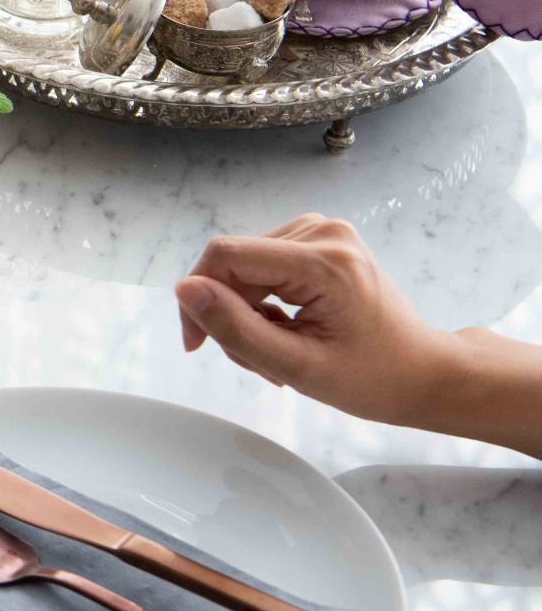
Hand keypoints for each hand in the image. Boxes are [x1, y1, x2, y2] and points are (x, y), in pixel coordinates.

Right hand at [176, 215, 460, 425]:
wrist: (425, 373)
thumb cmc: (373, 379)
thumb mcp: (297, 366)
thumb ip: (236, 328)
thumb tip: (184, 289)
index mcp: (324, 260)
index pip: (228, 255)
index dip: (198, 297)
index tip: (198, 344)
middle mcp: (324, 231)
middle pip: (235, 263)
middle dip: (230, 314)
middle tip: (257, 363)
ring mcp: (325, 232)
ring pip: (245, 268)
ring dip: (246, 313)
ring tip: (276, 354)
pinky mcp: (322, 241)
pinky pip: (264, 266)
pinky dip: (263, 303)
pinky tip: (285, 331)